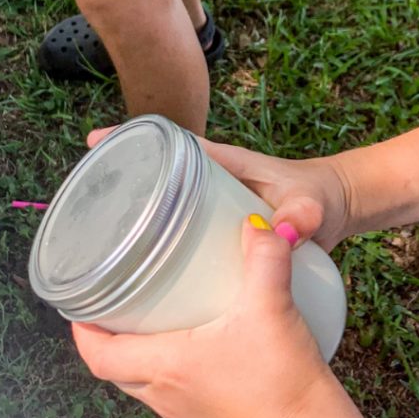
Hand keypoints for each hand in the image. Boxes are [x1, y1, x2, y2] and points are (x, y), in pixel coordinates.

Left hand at [74, 218, 370, 417]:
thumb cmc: (285, 381)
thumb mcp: (272, 305)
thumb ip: (265, 255)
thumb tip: (257, 223)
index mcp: (166, 368)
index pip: (98, 355)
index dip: (81, 328)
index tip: (78, 300)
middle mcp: (166, 395)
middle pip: (114, 367)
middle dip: (106, 335)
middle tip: (113, 298)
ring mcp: (184, 412)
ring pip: (140, 381)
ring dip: (136, 351)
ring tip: (150, 313)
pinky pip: (168, 391)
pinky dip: (165, 366)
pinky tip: (192, 342)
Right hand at [87, 127, 354, 251]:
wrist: (337, 208)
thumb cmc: (320, 196)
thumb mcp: (312, 205)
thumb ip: (303, 216)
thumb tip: (284, 232)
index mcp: (224, 162)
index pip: (171, 143)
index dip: (132, 140)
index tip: (94, 142)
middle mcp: (211, 179)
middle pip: (155, 174)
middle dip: (117, 180)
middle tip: (81, 202)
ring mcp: (210, 205)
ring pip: (161, 205)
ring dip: (130, 215)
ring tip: (92, 241)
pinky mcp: (215, 230)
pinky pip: (177, 232)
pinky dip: (154, 245)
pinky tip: (134, 277)